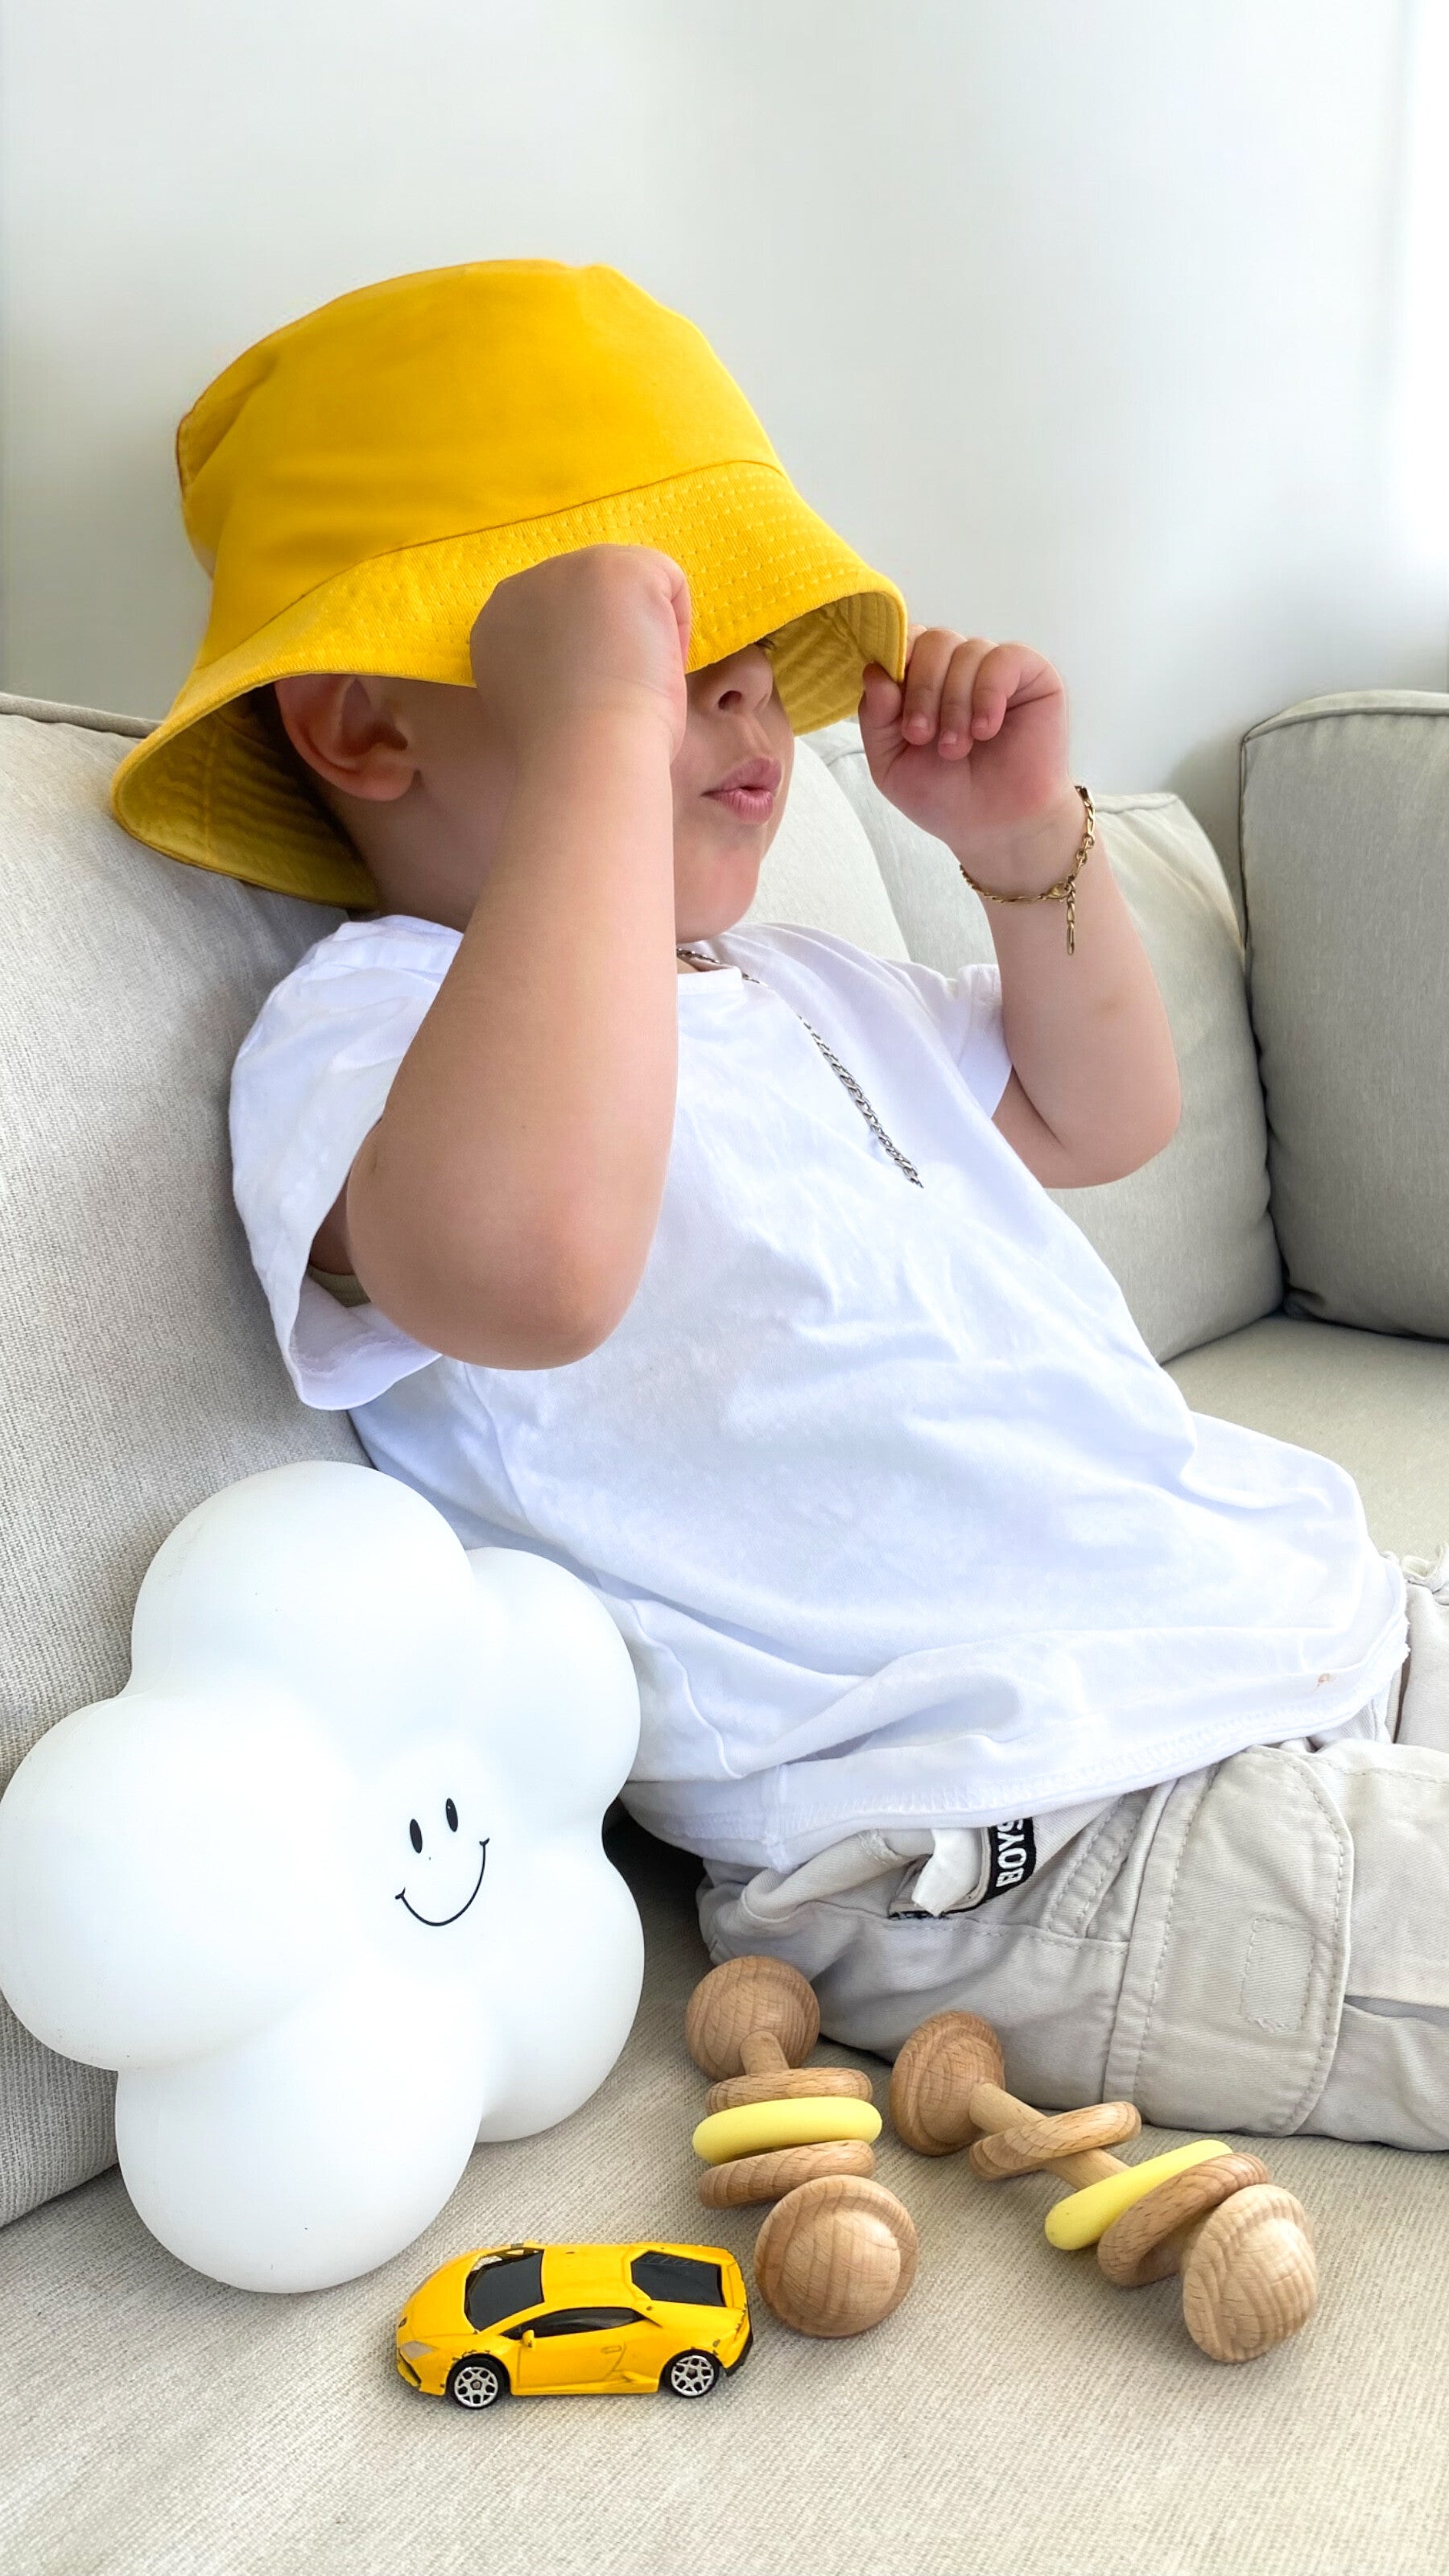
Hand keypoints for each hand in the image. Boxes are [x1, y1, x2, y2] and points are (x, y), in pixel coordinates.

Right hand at [470, 546, 691, 766]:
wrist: (585, 755)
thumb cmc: (572, 756)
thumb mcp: (541, 703)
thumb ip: (551, 667)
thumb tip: (593, 661)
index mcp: (495, 626)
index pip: (560, 621)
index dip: (588, 659)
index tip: (589, 701)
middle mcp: (521, 586)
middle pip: (594, 599)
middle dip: (613, 641)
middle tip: (611, 696)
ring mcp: (567, 567)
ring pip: (632, 589)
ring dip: (643, 635)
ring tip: (630, 683)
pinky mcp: (616, 564)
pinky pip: (670, 583)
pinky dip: (676, 629)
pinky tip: (654, 665)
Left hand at [859, 630, 1079, 884]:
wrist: (994, 828)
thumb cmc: (944, 796)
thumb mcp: (890, 762)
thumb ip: (874, 716)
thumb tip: (874, 669)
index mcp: (922, 680)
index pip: (905, 641)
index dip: (897, 665)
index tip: (896, 714)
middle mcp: (957, 667)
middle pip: (933, 640)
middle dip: (922, 690)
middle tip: (922, 737)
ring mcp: (994, 668)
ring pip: (966, 651)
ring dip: (954, 704)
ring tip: (956, 748)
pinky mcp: (1032, 674)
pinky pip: (1004, 658)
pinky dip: (988, 694)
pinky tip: (985, 729)